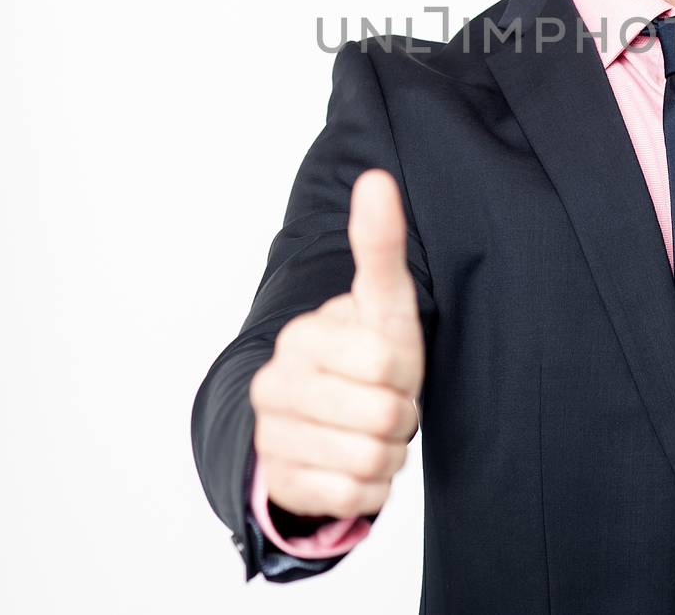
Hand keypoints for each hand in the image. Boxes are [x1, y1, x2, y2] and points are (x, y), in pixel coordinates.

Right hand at [249, 169, 425, 520]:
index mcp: (301, 337)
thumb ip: (380, 244)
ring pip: (369, 458)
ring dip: (387, 452)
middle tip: (382, 403)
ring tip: (370, 433)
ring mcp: (272, 436)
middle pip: (383, 414)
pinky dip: (369, 487)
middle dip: (398, 414)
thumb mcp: (383, 304)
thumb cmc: (367, 357)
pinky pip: (352, 496)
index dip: (402, 370)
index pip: (384, 360)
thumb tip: (377, 179)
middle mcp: (275, 384)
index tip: (386, 364)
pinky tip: (355, 464)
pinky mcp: (280, 484)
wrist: (329, 425)